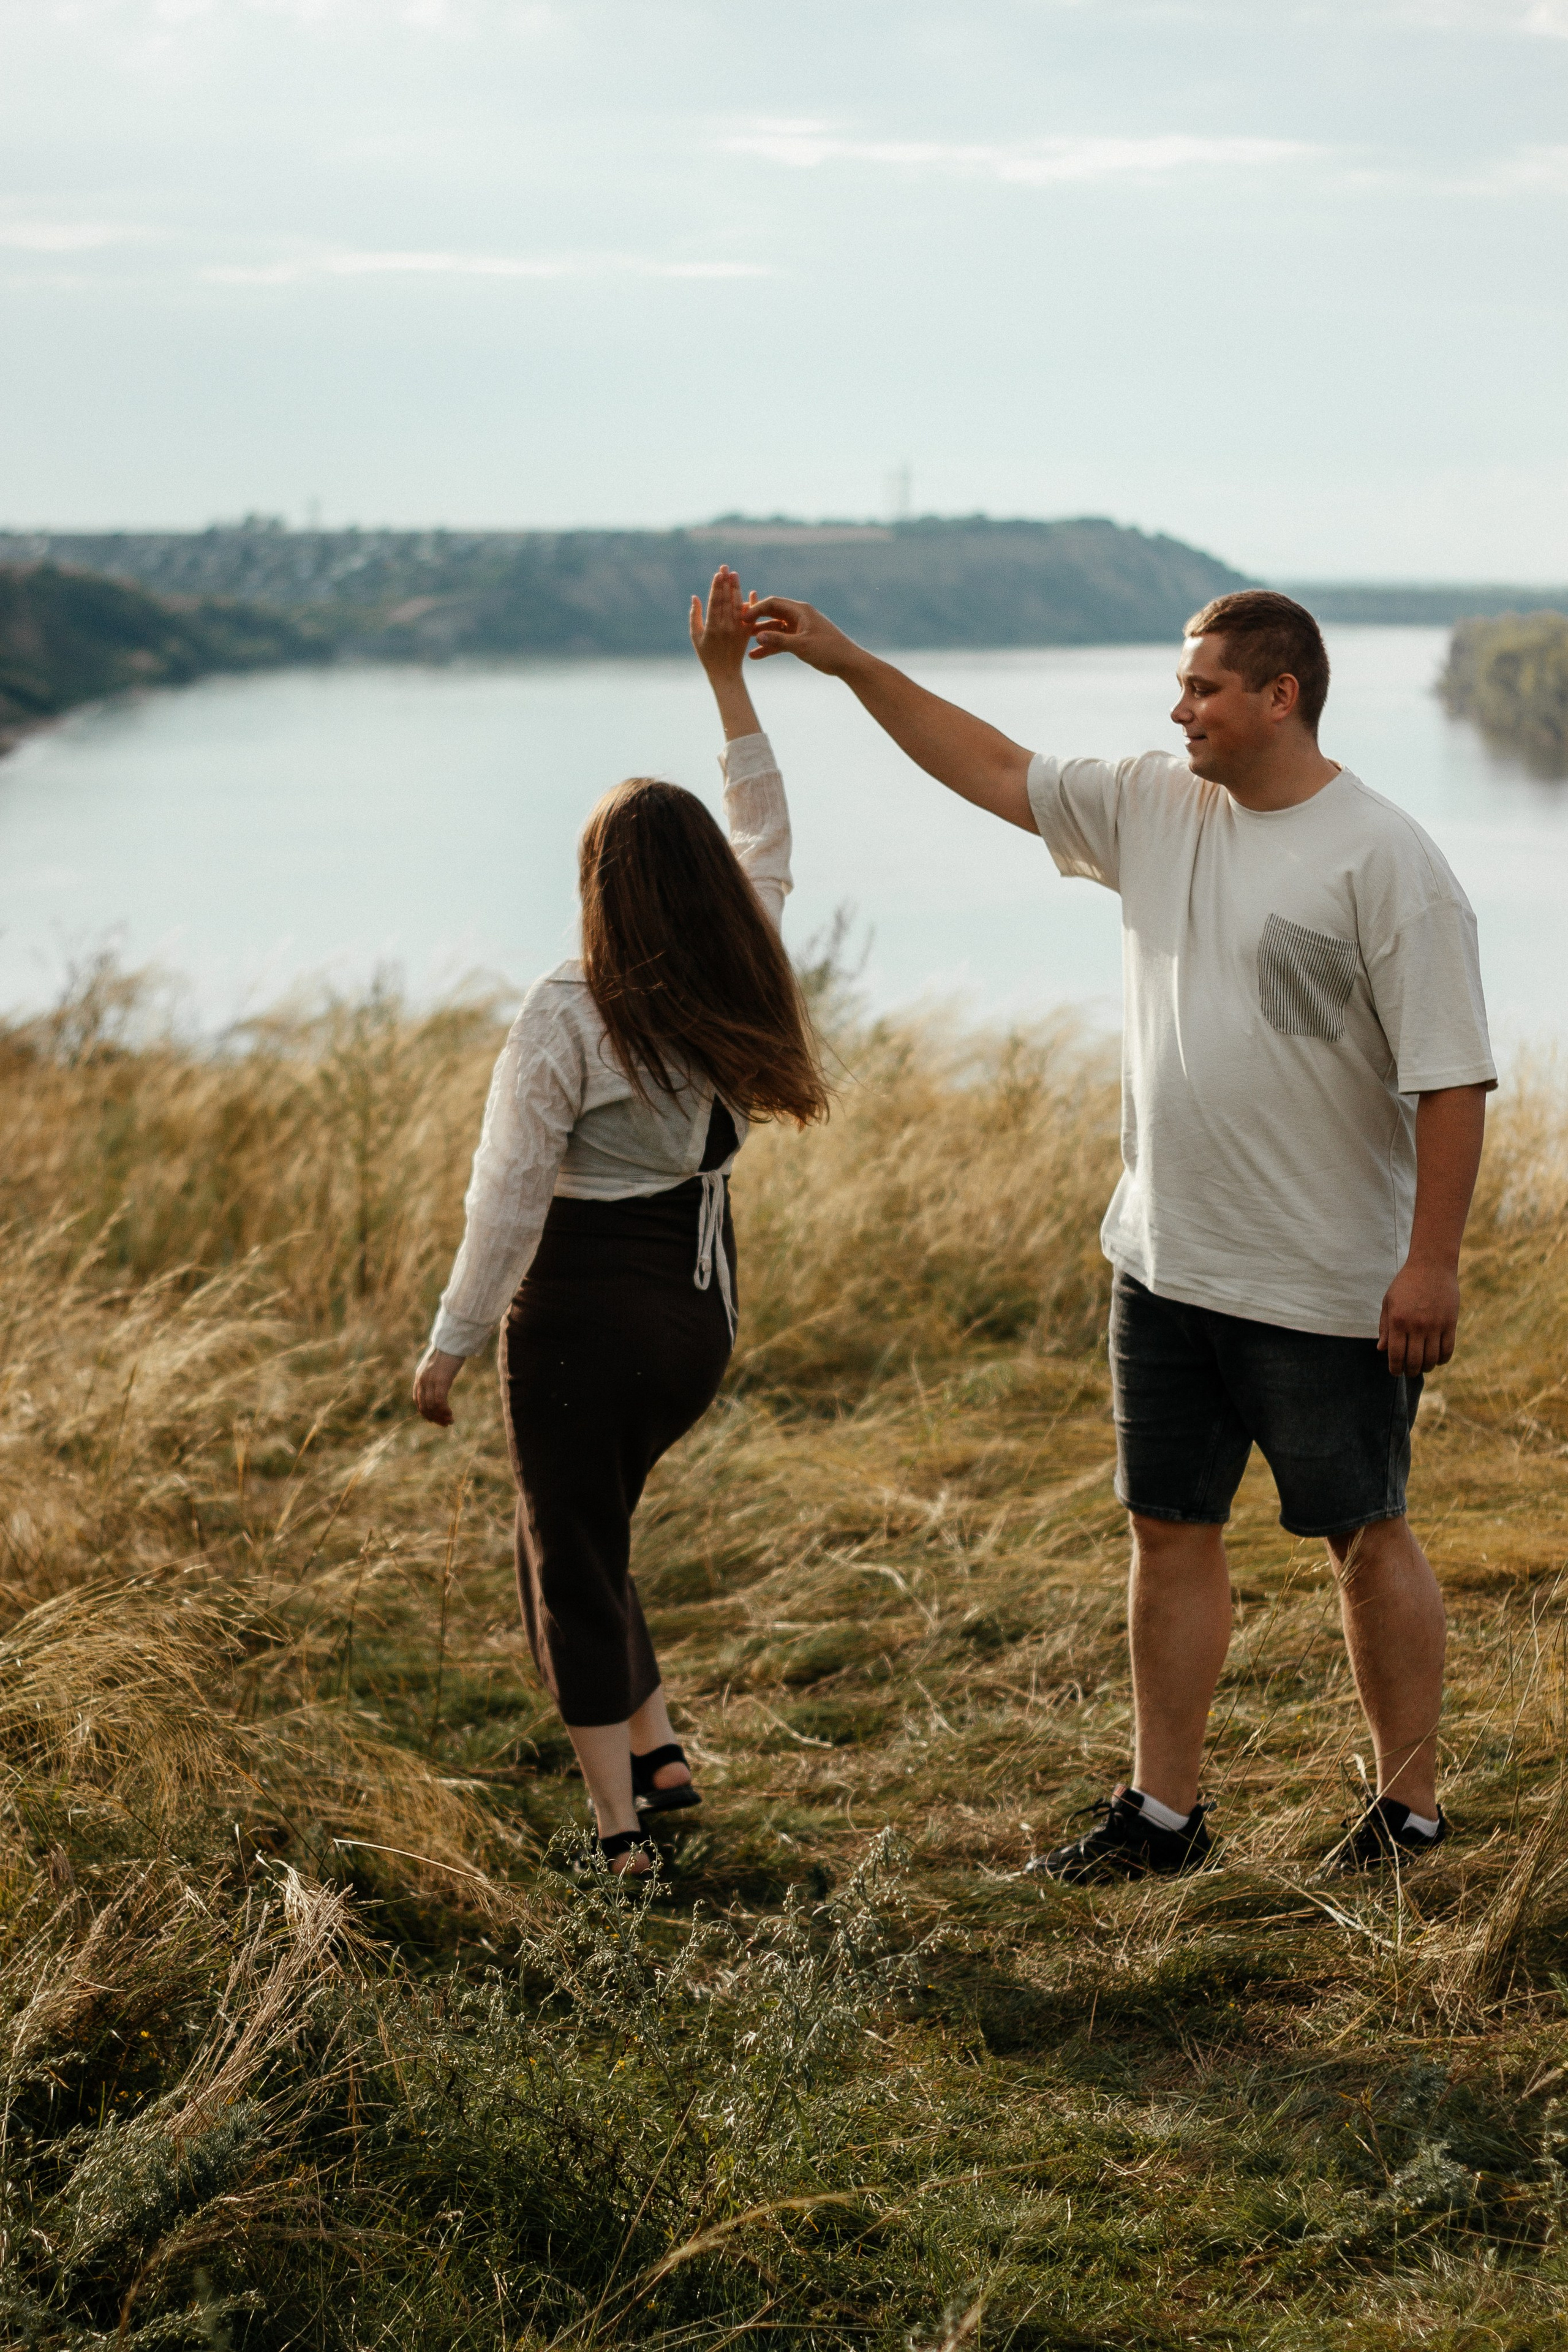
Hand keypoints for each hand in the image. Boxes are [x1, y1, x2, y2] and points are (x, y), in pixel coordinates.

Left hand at [413, 1345, 465, 1426]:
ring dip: (441, 1417)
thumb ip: (434, 1374)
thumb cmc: (448, 1350)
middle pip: (424, 1406)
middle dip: (434, 1418)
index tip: (434, 1419)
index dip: (425, 1413)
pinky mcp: (441, 1381)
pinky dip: (444, 1411)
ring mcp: (431, 1381)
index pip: (418, 1400)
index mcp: (419, 1377)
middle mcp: (422, 1380)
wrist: (452, 1340)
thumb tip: (440, 1381)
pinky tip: (451, 1414)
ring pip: (432, 1406)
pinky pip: (440, 1402)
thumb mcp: (437, 1365)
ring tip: (450, 1421)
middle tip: (445, 1424)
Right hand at [689, 566, 757, 680]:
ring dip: (736, 589)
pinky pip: (750, 617)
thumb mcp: (695, 636)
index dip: (716, 587)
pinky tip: (751, 592)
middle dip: (726, 583)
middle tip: (726, 567)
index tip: (718, 574)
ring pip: (737, 605)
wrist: (725, 672)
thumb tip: (695, 597)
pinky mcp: (746, 634)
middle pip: (726, 600)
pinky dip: (751, 604)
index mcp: (712, 627)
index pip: (715, 602)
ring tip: (735, 575)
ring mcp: (737, 630)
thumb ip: (694, 616)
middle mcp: (725, 627)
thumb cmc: (706, 654)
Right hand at [747, 596, 860, 675]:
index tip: (742, 619)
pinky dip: (770, 647)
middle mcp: (799, 616)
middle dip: (755, 622)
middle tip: (739, 630)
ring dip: (761, 637)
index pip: (773, 604)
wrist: (848, 662)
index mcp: (801, 611)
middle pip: (772, 615)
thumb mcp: (801, 646)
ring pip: (775, 629)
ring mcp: (800, 628)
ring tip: (744, 645)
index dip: (756, 610)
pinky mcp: (801, 640)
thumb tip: (756, 635)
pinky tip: (756, 656)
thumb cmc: (828, 650)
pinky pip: (782, 641)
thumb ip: (778, 640)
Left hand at [1378, 1258, 1459, 1375]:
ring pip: (1432, 1358)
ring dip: (1426, 1367)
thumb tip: (1381, 1350)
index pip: (1396, 1355)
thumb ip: (1385, 1327)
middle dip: (1410, 1371)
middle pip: (1415, 1361)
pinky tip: (1437, 1360)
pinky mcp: (1450, 1323)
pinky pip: (1447, 1349)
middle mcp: (1417, 1325)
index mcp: (1398, 1321)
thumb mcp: (1389, 1302)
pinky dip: (1442, 1359)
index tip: (1395, 1372)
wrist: (1432, 1265)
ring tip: (1422, 1366)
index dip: (1395, 1368)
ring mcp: (1435, 1325)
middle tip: (1409, 1372)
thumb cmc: (1406, 1283)